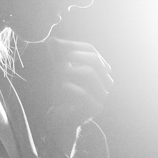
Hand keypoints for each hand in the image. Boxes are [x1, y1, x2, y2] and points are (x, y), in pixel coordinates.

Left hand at [46, 37, 111, 153]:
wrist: (61, 117)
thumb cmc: (63, 92)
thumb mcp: (59, 71)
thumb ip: (57, 56)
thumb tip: (51, 39)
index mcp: (100, 70)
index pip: (91, 50)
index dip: (73, 45)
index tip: (55, 43)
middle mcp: (106, 81)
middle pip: (95, 59)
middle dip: (74, 55)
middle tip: (59, 59)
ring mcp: (103, 95)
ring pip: (90, 73)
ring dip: (70, 70)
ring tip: (58, 74)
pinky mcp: (96, 108)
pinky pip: (82, 92)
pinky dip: (68, 87)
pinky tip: (61, 88)